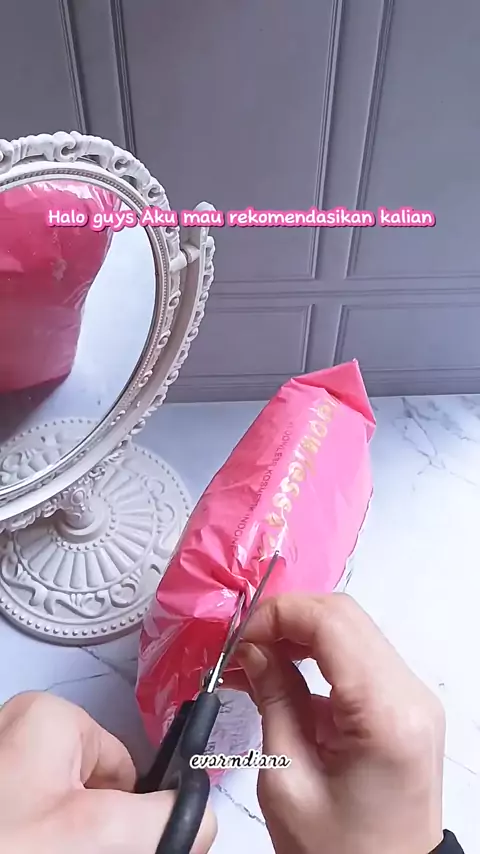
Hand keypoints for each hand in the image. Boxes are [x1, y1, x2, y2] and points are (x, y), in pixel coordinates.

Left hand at [0, 692, 215, 853]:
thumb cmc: (2, 843)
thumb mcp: (91, 835)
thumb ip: (159, 821)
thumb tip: (200, 818)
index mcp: (50, 718)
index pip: (124, 768)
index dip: (130, 818)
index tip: (120, 848)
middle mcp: (20, 733)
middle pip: (92, 794)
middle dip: (93, 835)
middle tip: (65, 851)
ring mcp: (3, 771)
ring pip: (59, 816)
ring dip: (65, 841)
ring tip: (36, 848)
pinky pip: (32, 820)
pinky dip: (38, 840)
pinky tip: (29, 847)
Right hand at [227, 593, 444, 853]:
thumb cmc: (334, 851)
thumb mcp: (288, 781)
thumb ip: (273, 701)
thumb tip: (253, 648)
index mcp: (384, 714)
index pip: (332, 623)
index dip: (278, 616)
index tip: (238, 641)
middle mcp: (411, 694)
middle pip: (344, 616)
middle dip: (287, 620)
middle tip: (242, 649)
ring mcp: (414, 697)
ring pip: (352, 629)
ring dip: (300, 634)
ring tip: (254, 660)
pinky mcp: (407, 705)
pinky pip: (360, 656)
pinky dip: (319, 654)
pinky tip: (282, 673)